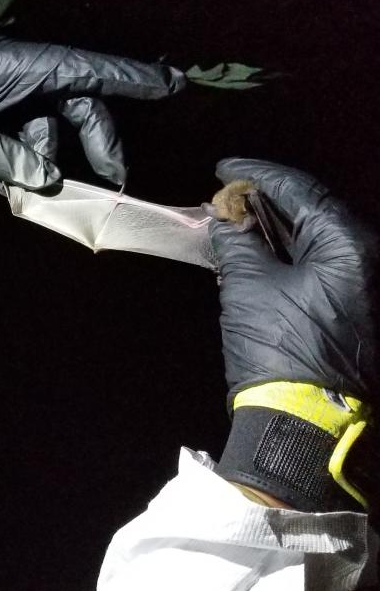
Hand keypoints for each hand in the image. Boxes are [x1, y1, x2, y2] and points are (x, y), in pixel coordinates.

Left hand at [0, 31, 184, 188]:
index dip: (130, 79)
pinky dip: (22, 156)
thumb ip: (12, 162)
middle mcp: (10, 70)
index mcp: (10, 63)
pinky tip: (17, 183)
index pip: (84, 69)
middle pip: (73, 101)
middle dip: (96, 141)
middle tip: (112, 180)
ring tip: (34, 191)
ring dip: (47, 158)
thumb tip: (50, 179)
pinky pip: (18, 129)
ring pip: (45, 121)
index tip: (171, 85)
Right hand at [209, 158, 378, 511]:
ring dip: (275, 231)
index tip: (224, 167)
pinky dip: (287, 257)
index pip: (302, 191)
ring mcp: (363, 288)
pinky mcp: (353, 311)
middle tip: (226, 196)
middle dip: (266, 202)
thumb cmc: (279, 348)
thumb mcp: (248, 287)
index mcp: (350, 246)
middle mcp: (368, 260)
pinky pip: (321, 267)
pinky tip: (256, 257)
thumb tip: (226, 219)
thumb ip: (237, 243)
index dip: (258, 174)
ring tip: (234, 225)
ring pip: (316, 241)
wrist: (303, 423)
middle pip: (314, 213)